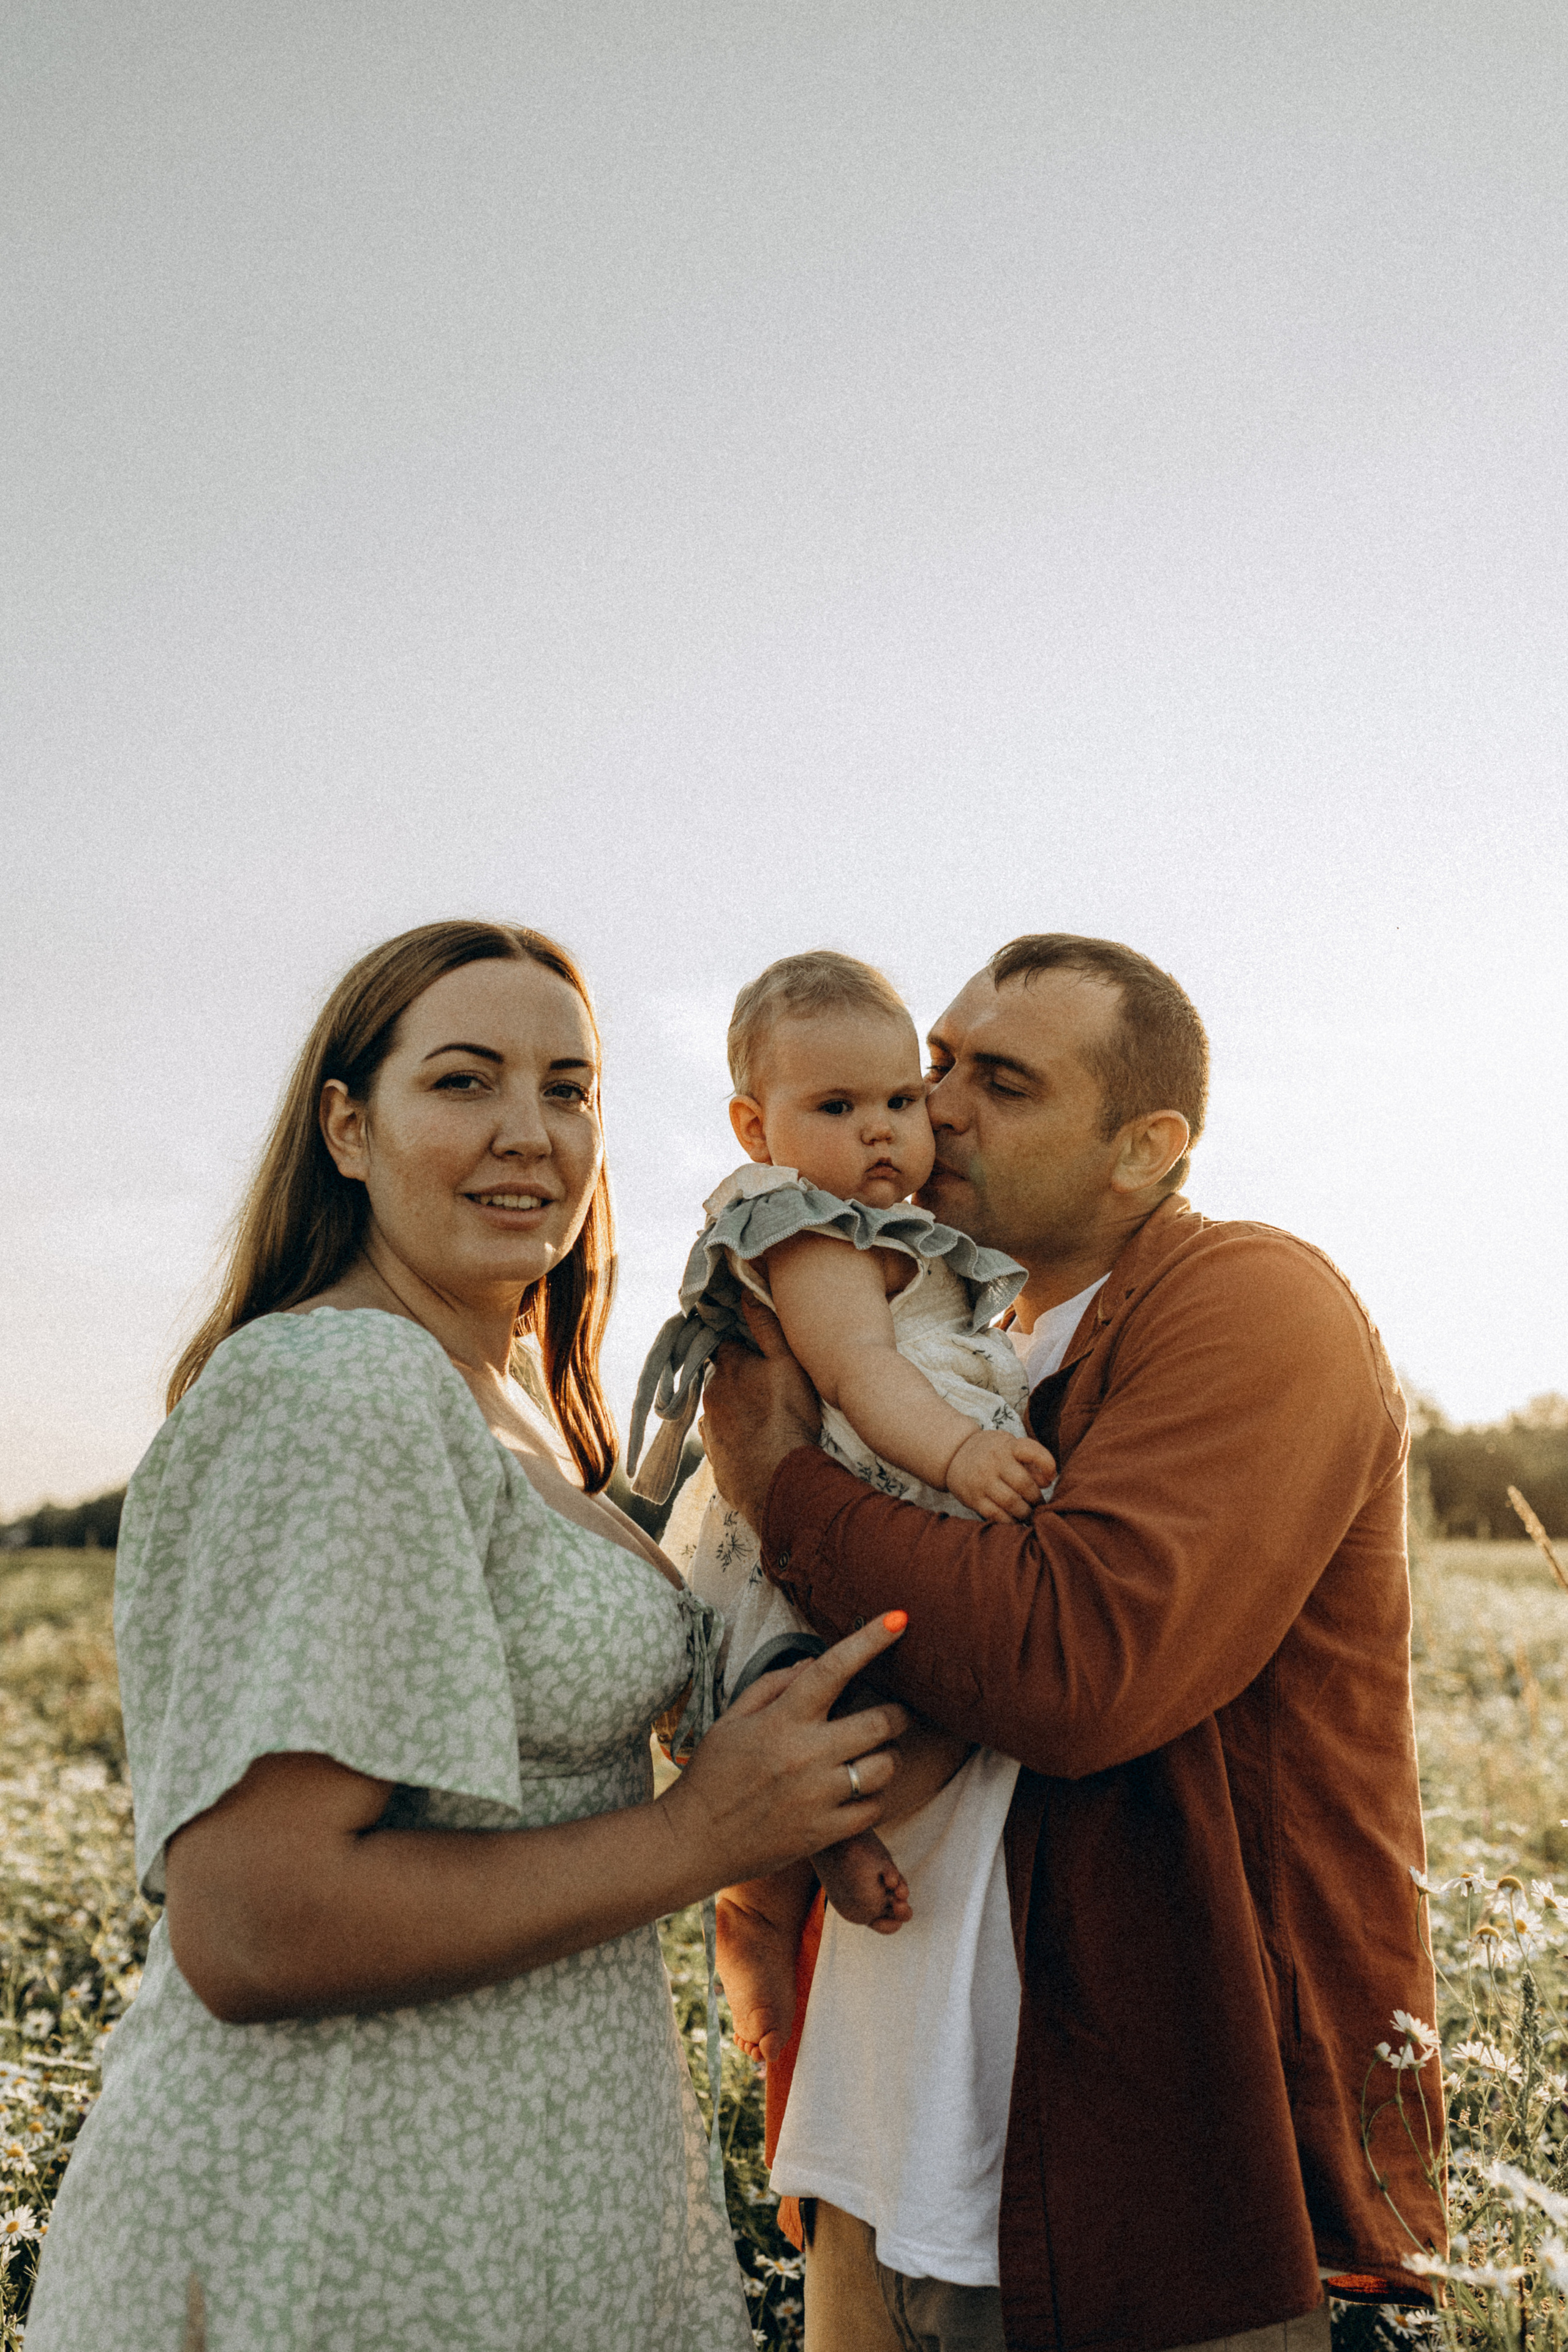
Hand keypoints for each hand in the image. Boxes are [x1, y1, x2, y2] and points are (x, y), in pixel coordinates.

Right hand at [664, 1613, 911, 1885]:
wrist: (694, 1840)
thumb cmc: (712, 1774)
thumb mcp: (732, 1718)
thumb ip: (775, 1683)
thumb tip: (817, 1660)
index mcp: (782, 1720)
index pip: (834, 1669)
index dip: (870, 1641)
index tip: (899, 1619)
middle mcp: (806, 1755)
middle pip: (880, 1723)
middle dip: (897, 1714)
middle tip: (894, 1714)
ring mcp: (817, 1797)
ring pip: (885, 1767)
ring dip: (888, 1756)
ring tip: (874, 1755)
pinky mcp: (823, 1833)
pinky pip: (873, 1809)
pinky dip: (874, 1797)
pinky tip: (858, 1791)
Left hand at [699, 1297, 820, 1529]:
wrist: (777, 1480)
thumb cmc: (788, 1417)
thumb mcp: (787, 1364)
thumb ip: (767, 1328)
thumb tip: (747, 1292)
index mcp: (729, 1368)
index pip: (725, 1345)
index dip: (737, 1344)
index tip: (751, 1348)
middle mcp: (712, 1395)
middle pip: (723, 1379)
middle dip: (739, 1379)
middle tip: (766, 1388)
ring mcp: (711, 1429)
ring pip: (722, 1409)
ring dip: (737, 1410)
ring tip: (764, 1420)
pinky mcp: (715, 1458)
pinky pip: (723, 1440)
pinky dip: (736, 1438)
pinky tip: (755, 1445)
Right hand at [944, 1426, 1056, 1521]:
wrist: (954, 1454)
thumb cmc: (991, 1452)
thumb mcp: (1009, 1446)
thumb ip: (1029, 1461)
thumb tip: (1046, 1483)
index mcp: (1007, 1446)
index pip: (1032, 1451)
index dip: (1047, 1464)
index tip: (1051, 1477)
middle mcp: (994, 1462)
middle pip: (1024, 1484)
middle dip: (1036, 1499)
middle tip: (1039, 1505)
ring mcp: (982, 1481)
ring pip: (1012, 1503)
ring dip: (1025, 1512)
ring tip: (1028, 1514)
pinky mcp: (973, 1498)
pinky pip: (996, 1515)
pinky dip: (1010, 1521)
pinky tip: (1014, 1519)